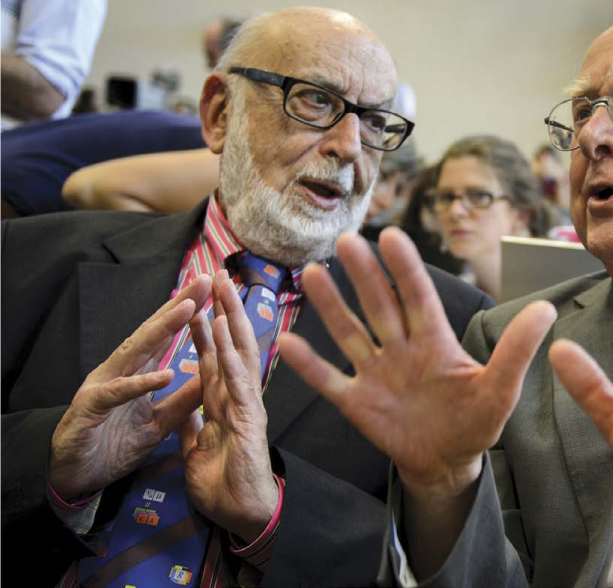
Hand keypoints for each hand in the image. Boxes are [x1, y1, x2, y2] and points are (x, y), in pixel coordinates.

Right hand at [48, 275, 210, 500]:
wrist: (76, 477)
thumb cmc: (113, 445)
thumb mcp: (158, 423)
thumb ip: (182, 401)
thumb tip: (210, 379)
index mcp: (136, 373)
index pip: (166, 338)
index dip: (188, 315)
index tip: (214, 292)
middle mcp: (120, 372)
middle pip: (153, 334)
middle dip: (179, 306)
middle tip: (205, 281)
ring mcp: (103, 386)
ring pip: (136, 352)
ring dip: (162, 330)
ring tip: (188, 308)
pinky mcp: (91, 408)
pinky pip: (119, 393)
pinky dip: (141, 383)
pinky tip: (164, 373)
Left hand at [180, 270, 277, 543]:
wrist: (244, 515)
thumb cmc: (225, 487)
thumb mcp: (197, 452)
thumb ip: (192, 427)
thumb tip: (183, 408)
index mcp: (225, 404)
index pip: (215, 358)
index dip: (208, 329)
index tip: (201, 301)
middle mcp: (239, 397)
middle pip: (232, 345)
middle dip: (224, 309)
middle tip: (217, 275)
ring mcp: (248, 404)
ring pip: (240, 353)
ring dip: (232, 318)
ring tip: (224, 286)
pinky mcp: (250, 418)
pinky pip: (238, 381)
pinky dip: (231, 353)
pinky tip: (226, 330)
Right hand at [277, 228, 556, 497]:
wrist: (447, 462)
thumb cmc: (475, 421)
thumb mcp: (500, 388)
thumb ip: (516, 350)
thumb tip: (547, 309)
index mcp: (435, 341)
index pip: (418, 297)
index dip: (405, 268)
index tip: (391, 236)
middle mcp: (401, 349)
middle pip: (380, 306)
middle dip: (364, 275)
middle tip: (347, 240)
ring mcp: (376, 374)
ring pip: (350, 334)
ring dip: (331, 306)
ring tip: (313, 273)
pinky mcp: (358, 403)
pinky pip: (329, 381)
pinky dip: (309, 364)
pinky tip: (284, 341)